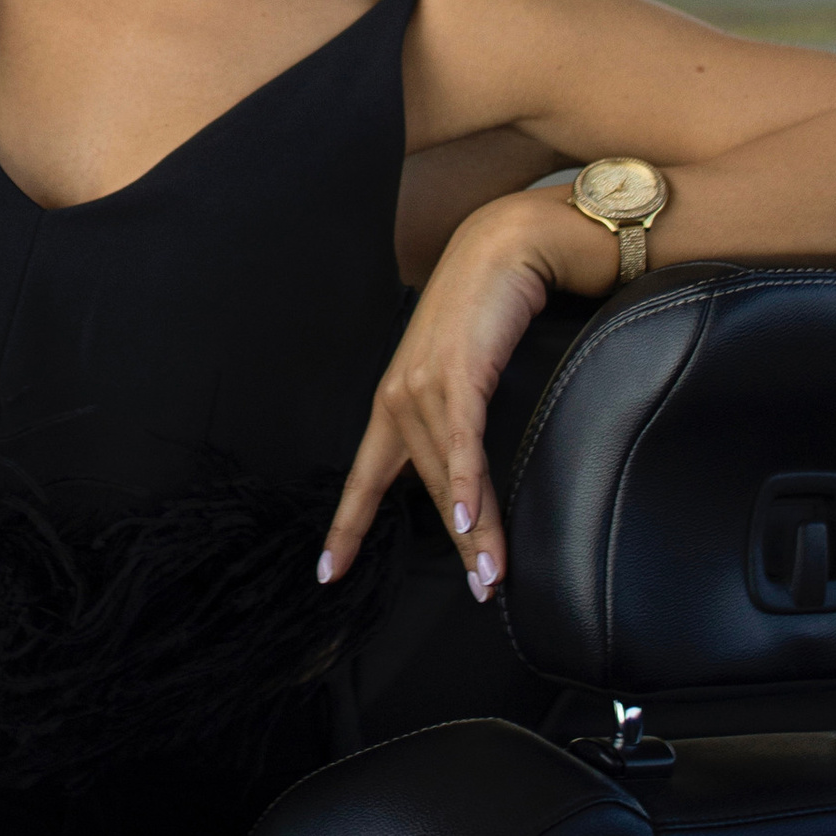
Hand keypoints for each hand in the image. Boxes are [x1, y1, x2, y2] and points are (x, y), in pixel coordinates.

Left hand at [319, 194, 558, 603]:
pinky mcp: (459, 371)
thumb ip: (456, 418)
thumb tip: (469, 471)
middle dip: (456, 545)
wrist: (506, 247)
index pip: (367, 477)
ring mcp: (426, 384)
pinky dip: (468, 482)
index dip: (348, 527)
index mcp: (395, 401)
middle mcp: (400, 396)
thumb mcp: (464, 372)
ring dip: (477, 530)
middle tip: (481, 588)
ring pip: (446, 474)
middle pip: (422, 488)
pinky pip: (462, 440)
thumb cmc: (488, 309)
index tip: (329, 573)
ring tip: (492, 575)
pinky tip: (474, 521)